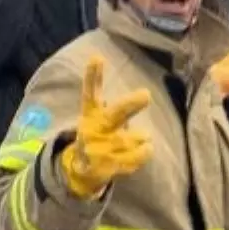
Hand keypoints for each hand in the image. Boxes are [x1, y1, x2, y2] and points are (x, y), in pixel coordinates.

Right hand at [59, 55, 151, 198]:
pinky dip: (144, 152)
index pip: (90, 93)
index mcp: (91, 115)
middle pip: (115, 114)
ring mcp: (100, 150)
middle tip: (146, 95)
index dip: (93, 76)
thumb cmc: (97, 136)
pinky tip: (143, 150)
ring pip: (135, 138)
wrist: (82, 171)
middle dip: (130, 104)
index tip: (97, 58)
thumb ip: (109, 101)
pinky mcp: (108, 166)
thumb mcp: (96, 116)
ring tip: (141, 138)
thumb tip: (127, 81)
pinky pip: (137, 156)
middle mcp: (94, 130)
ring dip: (141, 137)